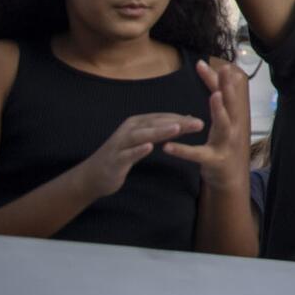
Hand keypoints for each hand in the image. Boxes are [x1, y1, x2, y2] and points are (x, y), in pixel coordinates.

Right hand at [75, 112, 203, 198]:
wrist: (92, 176)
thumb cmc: (122, 156)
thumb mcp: (144, 142)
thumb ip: (162, 132)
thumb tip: (186, 121)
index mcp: (138, 123)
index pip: (164, 118)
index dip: (183, 118)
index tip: (202, 120)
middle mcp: (129, 130)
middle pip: (156, 123)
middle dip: (178, 123)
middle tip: (199, 124)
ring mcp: (120, 144)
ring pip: (142, 135)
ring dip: (160, 131)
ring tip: (177, 129)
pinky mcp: (114, 159)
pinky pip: (127, 154)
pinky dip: (138, 150)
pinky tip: (149, 148)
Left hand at [162, 60, 250, 191]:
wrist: (230, 179)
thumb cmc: (224, 146)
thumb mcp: (224, 123)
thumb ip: (218, 103)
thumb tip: (220, 77)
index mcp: (234, 118)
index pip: (228, 93)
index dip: (221, 77)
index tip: (212, 61)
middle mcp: (235, 128)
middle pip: (233, 104)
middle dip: (229, 86)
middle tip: (226, 69)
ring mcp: (226, 144)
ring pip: (225, 124)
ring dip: (220, 110)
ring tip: (213, 96)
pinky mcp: (215, 161)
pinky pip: (198, 154)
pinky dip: (183, 150)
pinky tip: (168, 146)